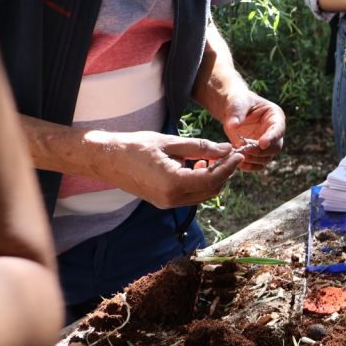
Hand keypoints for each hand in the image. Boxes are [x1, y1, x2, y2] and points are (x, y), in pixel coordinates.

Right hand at [88, 130, 241, 208]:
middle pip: (211, 190)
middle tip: (229, 155)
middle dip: (224, 173)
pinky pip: (190, 195)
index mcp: (174, 183)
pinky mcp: (164, 202)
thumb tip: (226, 149)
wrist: (106, 158)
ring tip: (212, 159)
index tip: (238, 154)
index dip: (229, 167)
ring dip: (213, 179)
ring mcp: (167, 203)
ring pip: (202, 195)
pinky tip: (198, 166)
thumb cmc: (136, 146)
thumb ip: (201, 148)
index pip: (213, 179)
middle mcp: (172, 198)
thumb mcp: (171, 142)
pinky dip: (200, 183)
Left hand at [219, 90, 285, 171]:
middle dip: (260, 151)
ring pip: (266, 158)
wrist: (233, 110)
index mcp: (275, 117)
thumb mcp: (237, 103)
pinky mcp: (258, 153)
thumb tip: (233, 126)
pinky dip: (248, 166)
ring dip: (252, 159)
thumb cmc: (238, 102)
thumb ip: (236, 114)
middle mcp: (275, 133)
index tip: (262, 144)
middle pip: (275, 148)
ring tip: (237, 152)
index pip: (278, 129)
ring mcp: (267, 144)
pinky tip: (237, 162)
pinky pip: (257, 165)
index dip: (272, 138)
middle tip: (244, 148)